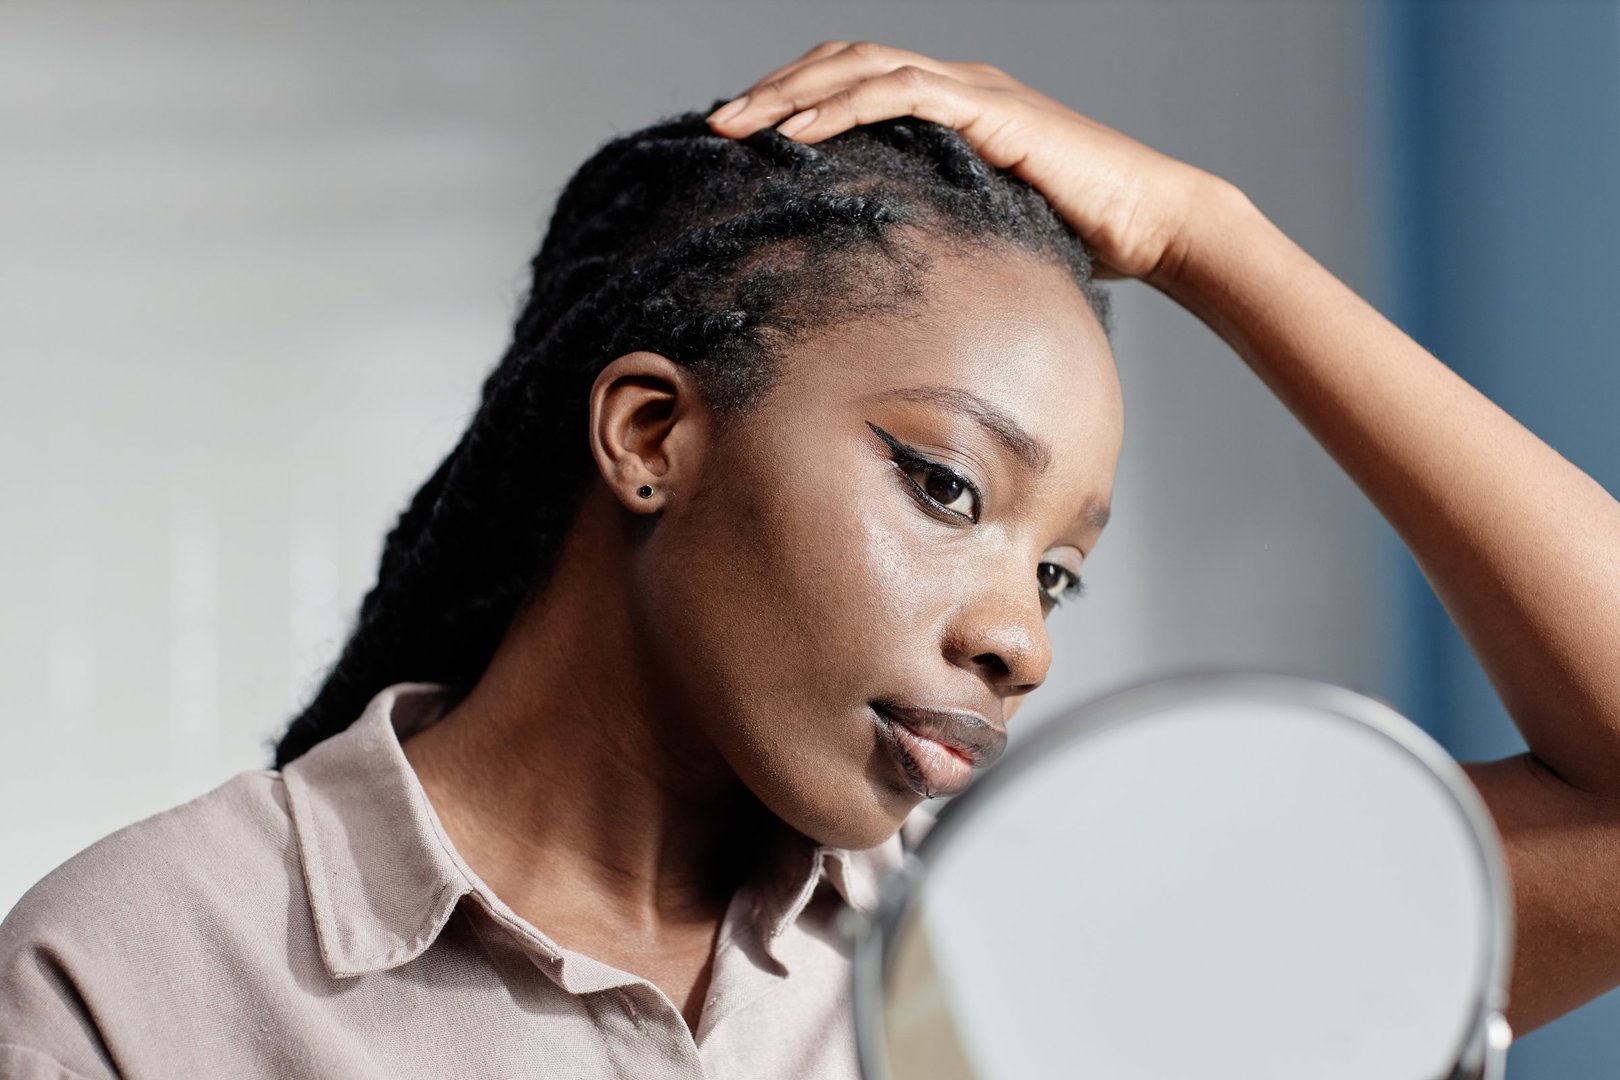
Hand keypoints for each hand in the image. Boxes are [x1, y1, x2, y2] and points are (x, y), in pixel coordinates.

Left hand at [705, 41, 1238, 287]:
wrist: (1153, 224)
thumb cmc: (1077, 238)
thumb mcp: (984, 230)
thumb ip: (937, 228)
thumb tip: (882, 276)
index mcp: (951, 107)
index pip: (855, 81)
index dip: (796, 98)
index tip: (744, 137)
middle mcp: (957, 85)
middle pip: (844, 63)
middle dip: (774, 90)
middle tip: (716, 126)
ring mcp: (974, 91)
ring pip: (862, 67)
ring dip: (791, 93)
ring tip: (737, 125)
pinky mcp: (991, 110)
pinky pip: (903, 94)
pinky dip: (844, 107)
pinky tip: (799, 133)